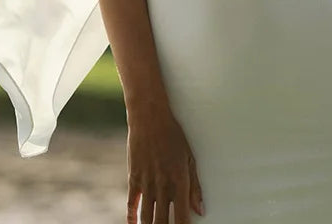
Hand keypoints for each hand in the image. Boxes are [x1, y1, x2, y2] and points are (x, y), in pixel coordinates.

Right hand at [126, 109, 204, 223]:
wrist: (150, 118)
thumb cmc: (173, 135)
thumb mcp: (189, 158)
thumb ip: (195, 186)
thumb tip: (200, 211)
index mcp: (179, 181)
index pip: (182, 217)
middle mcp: (162, 186)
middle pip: (163, 222)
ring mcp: (146, 183)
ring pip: (147, 217)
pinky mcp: (134, 178)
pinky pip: (131, 204)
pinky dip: (132, 217)